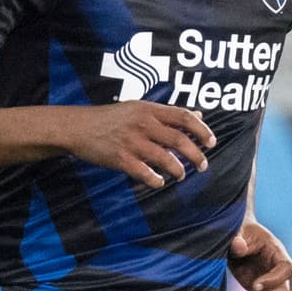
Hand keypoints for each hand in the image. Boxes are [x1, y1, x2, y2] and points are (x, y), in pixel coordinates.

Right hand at [62, 102, 215, 188]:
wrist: (80, 128)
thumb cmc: (111, 118)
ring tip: (181, 175)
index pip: (184, 117)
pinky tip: (160, 182)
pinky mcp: (121, 159)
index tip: (211, 142)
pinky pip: (145, 173)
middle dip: (196, 155)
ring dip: (179, 170)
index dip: (201, 130)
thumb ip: (168, 114)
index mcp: (149, 110)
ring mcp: (132, 143)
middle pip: (180, 140)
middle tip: (202, 165)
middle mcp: (143, 124)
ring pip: (166, 159)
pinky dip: (156, 180)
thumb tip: (197, 116)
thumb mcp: (139, 108)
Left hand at [228, 221, 291, 290]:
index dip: (274, 279)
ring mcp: (273, 286)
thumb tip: (238, 247)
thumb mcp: (237, 229)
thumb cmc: (239, 229)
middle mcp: (279, 272)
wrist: (236, 236)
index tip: (254, 285)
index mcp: (277, 252)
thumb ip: (237, 237)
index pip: (287, 269)